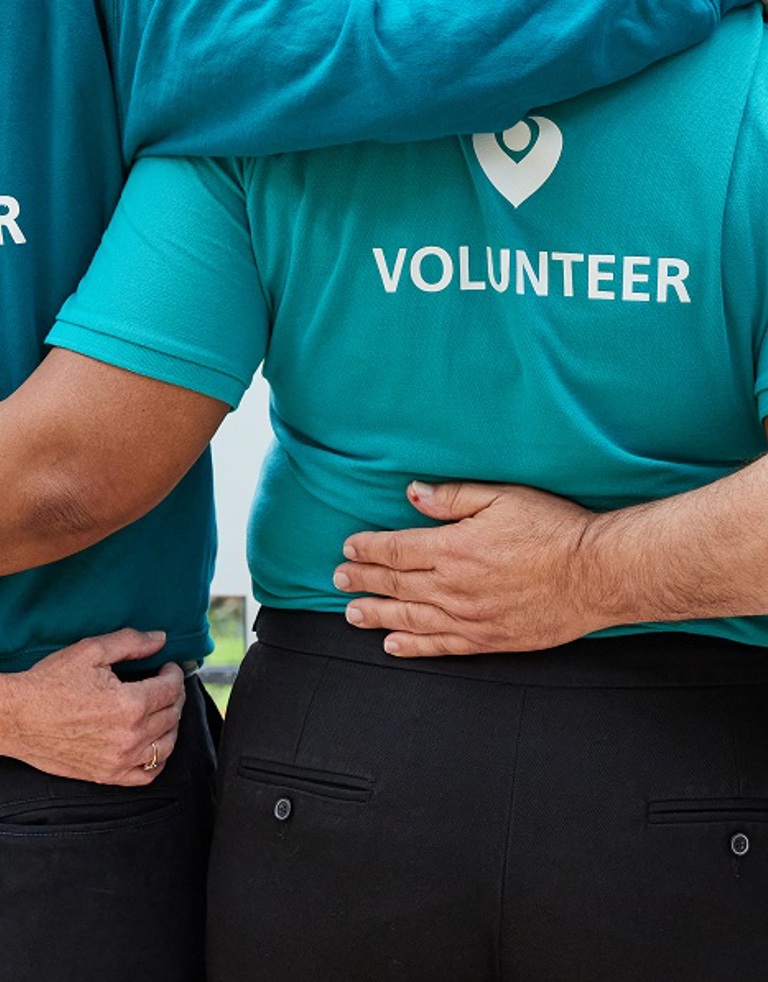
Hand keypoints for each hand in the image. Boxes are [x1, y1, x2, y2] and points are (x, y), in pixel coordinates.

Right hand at [1, 629, 184, 784]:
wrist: (15, 718)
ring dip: (171, 725)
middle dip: (174, 695)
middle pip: (172, 715)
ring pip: (166, 746)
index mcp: (130, 704)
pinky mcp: (107, 775)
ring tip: (162, 710)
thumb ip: (131, 642)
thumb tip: (160, 639)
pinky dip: (157, 760)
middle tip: (165, 684)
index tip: (168, 666)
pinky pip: (147, 775)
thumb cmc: (49, 684)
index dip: (174, 673)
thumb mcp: (90, 651)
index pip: (171, 689)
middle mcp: (130, 736)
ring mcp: (119, 760)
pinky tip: (153, 744)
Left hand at [334, 481, 602, 655]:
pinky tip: (393, 645)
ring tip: (352, 613)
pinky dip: (412, 646)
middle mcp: (454, 586)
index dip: (368, 550)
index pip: (397, 549)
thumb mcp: (503, 497)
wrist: (595, 573)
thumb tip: (413, 494)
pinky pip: (440, 645)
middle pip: (396, 584)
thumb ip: (454, 498)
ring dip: (377, 614)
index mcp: (454, 547)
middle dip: (363, 581)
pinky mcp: (488, 639)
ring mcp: (469, 617)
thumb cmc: (553, 528)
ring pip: (410, 617)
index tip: (348, 549)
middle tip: (337, 580)